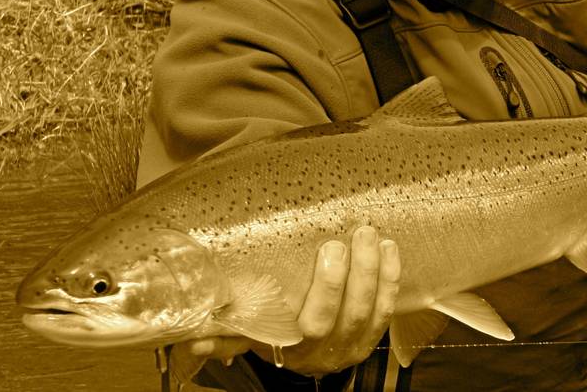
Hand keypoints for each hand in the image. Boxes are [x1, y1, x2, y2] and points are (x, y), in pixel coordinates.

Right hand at [181, 226, 400, 377]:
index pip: (316, 322)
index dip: (329, 288)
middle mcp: (328, 352)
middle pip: (349, 313)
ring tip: (373, 235)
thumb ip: (226, 328)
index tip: (329, 249)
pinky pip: (387, 309)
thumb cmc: (269, 329)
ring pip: (371, 310)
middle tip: (357, 233)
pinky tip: (390, 251)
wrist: (298, 352)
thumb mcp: (247, 329)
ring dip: (377, 270)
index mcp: (295, 347)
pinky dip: (390, 279)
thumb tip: (195, 334)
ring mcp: (353, 346)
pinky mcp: (371, 337)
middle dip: (357, 271)